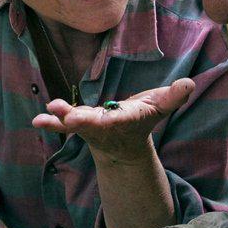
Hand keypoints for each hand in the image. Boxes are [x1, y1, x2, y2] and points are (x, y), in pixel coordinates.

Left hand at [32, 78, 194, 162]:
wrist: (123, 144)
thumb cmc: (142, 119)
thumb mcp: (159, 107)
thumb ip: (173, 97)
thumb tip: (189, 83)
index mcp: (126, 121)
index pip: (121, 119)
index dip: (115, 118)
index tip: (109, 117)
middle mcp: (106, 126)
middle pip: (94, 124)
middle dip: (83, 122)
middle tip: (71, 120)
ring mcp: (89, 127)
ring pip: (75, 124)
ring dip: (62, 119)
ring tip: (48, 112)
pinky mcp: (77, 124)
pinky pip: (62, 124)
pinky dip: (51, 122)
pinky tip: (38, 119)